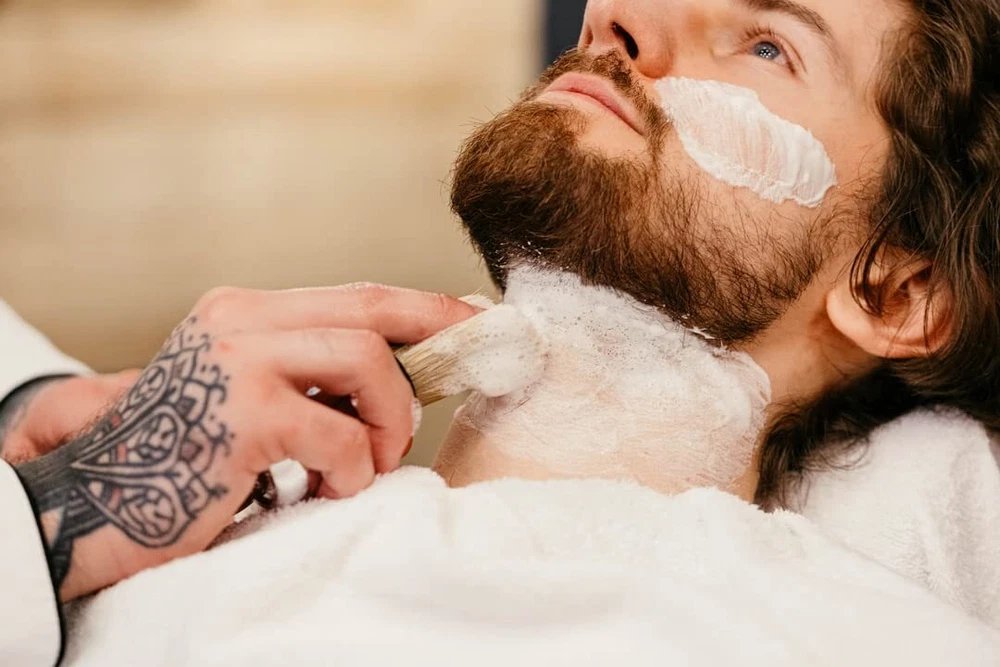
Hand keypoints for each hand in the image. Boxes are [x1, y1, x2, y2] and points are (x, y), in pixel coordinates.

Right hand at [15, 285, 476, 600]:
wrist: (95, 506)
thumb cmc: (188, 460)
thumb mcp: (251, 396)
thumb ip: (314, 374)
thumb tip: (410, 369)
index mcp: (245, 312)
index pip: (357, 296)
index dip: (425, 309)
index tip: (474, 320)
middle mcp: (239, 322)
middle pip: (370, 309)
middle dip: (436, 337)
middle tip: (472, 366)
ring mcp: (236, 363)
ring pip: (366, 359)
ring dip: (389, 420)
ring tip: (367, 463)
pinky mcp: (240, 417)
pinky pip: (339, 437)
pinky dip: (350, 471)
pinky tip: (323, 492)